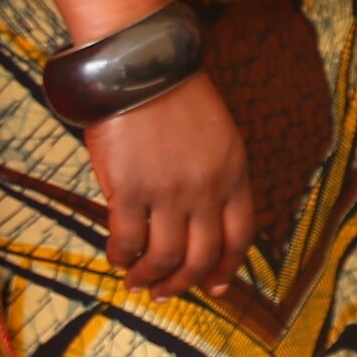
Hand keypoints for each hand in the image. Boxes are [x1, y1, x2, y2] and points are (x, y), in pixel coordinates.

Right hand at [87, 75, 251, 297]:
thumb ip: (214, 176)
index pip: (240, 235)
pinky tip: (117, 255)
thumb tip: (196, 220)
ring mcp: (169, 191)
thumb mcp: (216, 134)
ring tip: (137, 280)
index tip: (215, 286)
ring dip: (150, 276)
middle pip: (201, 255)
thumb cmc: (173, 93)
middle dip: (184, 282)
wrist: (140, 64)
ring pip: (165, 257)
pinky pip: (128, 240)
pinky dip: (122, 255)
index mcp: (234, 172)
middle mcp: (207, 188)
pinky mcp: (130, 189)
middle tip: (165, 292)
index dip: (227, 267)